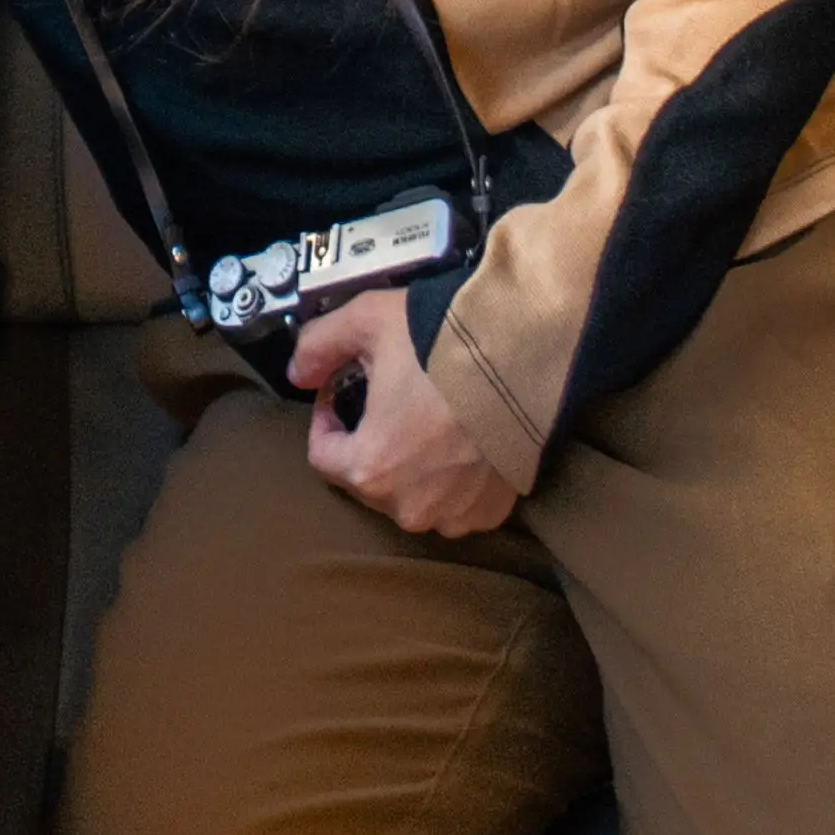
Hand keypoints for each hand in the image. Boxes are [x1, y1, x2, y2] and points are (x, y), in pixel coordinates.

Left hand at [290, 290, 517, 536]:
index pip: (323, 454)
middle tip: (394, 397)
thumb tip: (298, 372)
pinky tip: (467, 441)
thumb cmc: (449, 344)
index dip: (327, 417)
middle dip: (372, 439)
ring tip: (434, 419)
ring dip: (414, 464)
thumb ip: (318, 345)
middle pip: (368, 475)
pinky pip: (457, 502)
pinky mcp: (492, 510)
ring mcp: (454, 513)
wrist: (536, 356)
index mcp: (368, 468)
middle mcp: (407, 505)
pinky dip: (456, 479)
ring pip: (413, 492)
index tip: (344, 391)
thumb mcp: (369, 321)